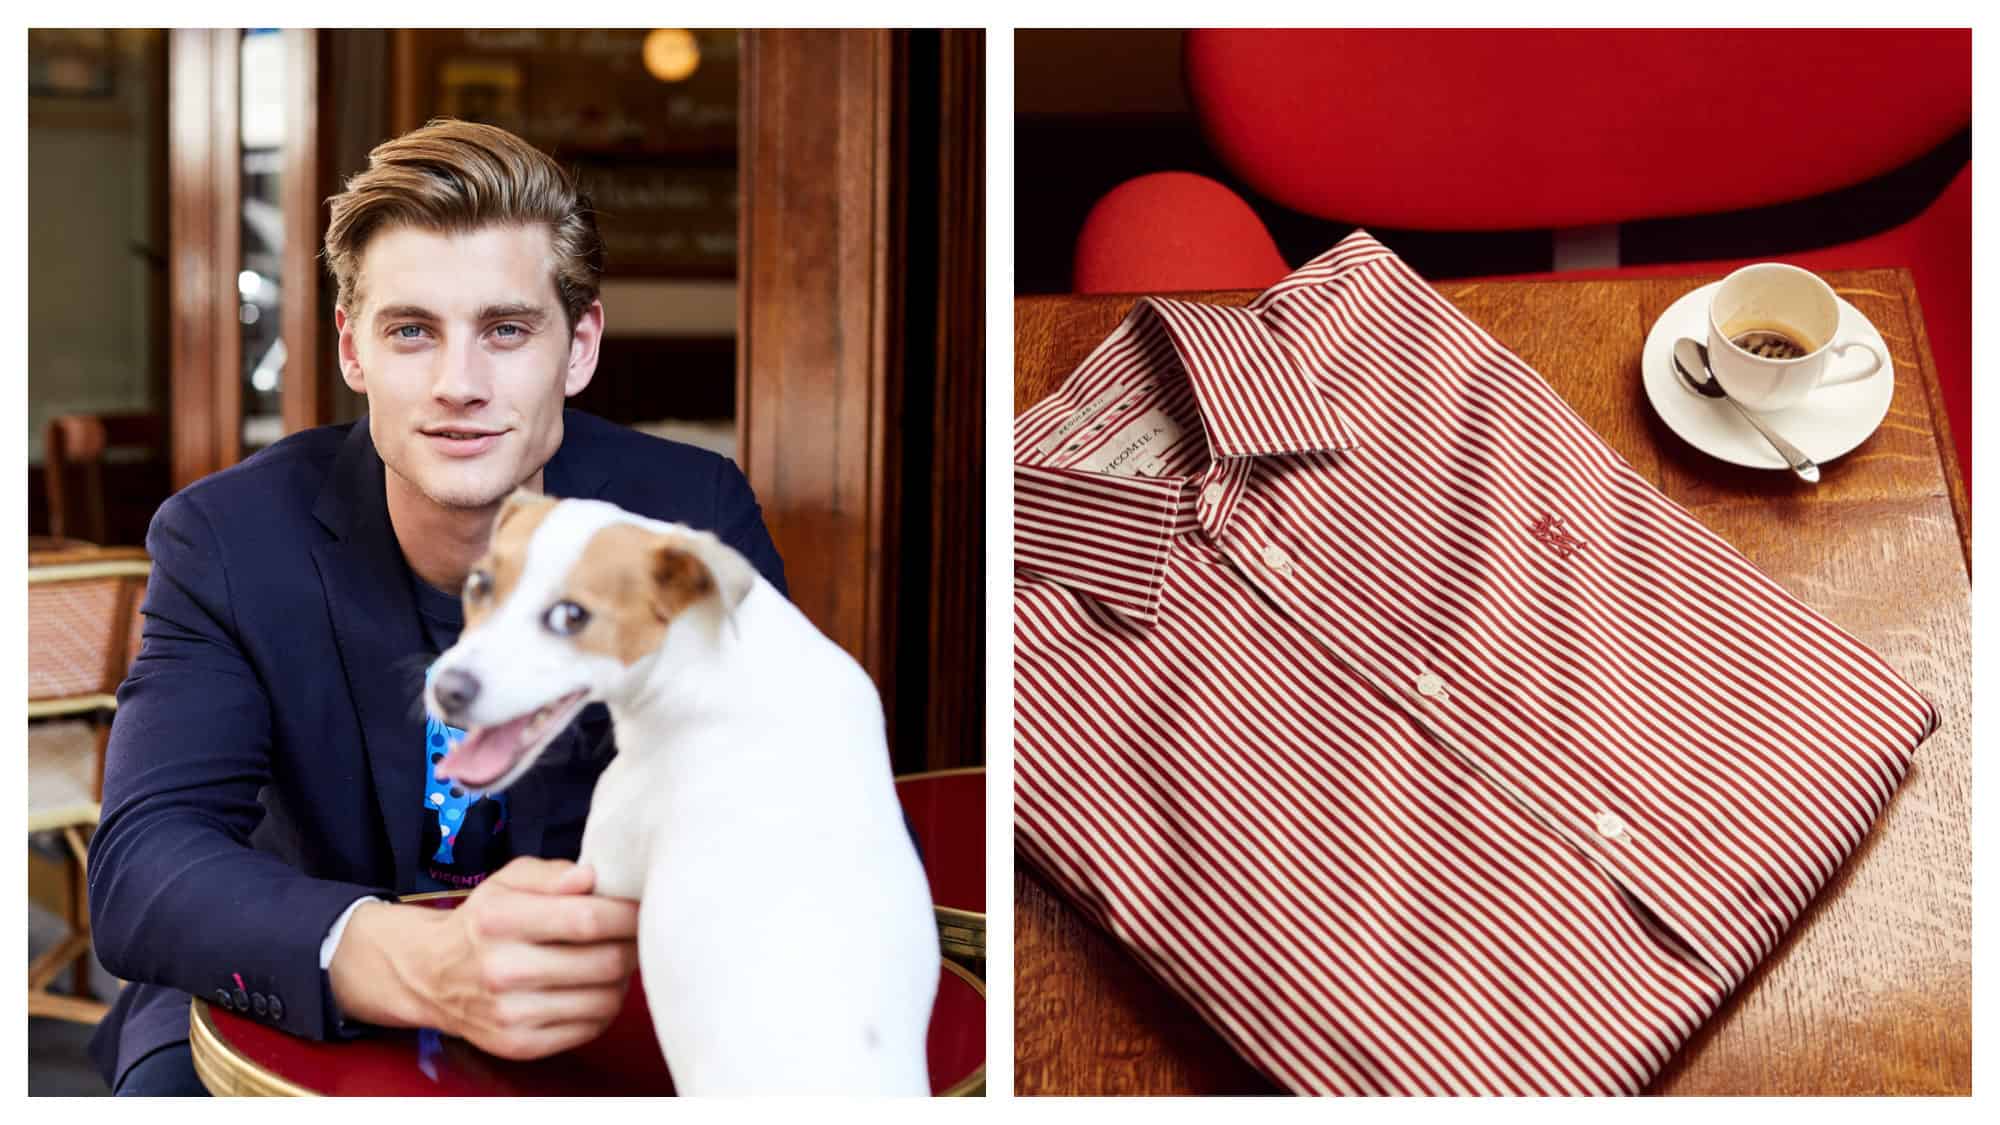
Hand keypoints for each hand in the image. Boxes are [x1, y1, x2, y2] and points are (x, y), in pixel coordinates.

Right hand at [429, 857, 639, 1058]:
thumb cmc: (484, 919)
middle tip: (637, 933)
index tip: (641, 906)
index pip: (586, 919)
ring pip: (605, 999)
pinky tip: (595, 986)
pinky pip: (591, 1027)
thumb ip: (552, 873)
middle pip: (604, 962)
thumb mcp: (508, 880)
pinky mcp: (520, 1045)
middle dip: (633, 945)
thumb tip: (591, 877)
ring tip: (615, 958)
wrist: (430, 974)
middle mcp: (502, 971)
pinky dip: (605, 1006)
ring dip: (623, 978)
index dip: (627, 913)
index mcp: (499, 920)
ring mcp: (510, 1014)